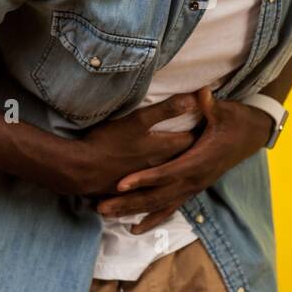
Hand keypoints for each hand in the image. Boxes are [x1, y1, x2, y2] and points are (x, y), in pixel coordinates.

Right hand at [52, 92, 200, 197]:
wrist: (81, 169)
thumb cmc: (108, 141)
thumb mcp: (137, 120)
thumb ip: (166, 110)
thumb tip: (193, 98)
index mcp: (164, 149)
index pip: (191, 139)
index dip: (201, 130)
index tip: (209, 122)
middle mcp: (162, 168)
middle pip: (185, 159)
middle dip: (195, 150)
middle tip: (205, 141)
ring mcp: (149, 182)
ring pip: (173, 177)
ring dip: (181, 169)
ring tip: (188, 163)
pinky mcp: (135, 192)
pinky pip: (156, 192)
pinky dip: (163, 187)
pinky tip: (164, 188)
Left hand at [94, 87, 273, 233]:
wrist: (253, 135)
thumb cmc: (236, 121)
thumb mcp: (224, 111)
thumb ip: (209, 105)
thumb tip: (201, 93)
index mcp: (200, 161)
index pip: (167, 173)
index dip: (145, 178)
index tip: (121, 183)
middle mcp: (196, 179)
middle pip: (158, 195)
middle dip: (129, 201)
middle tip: (102, 206)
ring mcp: (194, 187)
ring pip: (160, 205)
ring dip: (133, 211)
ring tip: (107, 215)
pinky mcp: (193, 190)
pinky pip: (170, 209)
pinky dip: (151, 219)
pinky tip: (133, 228)